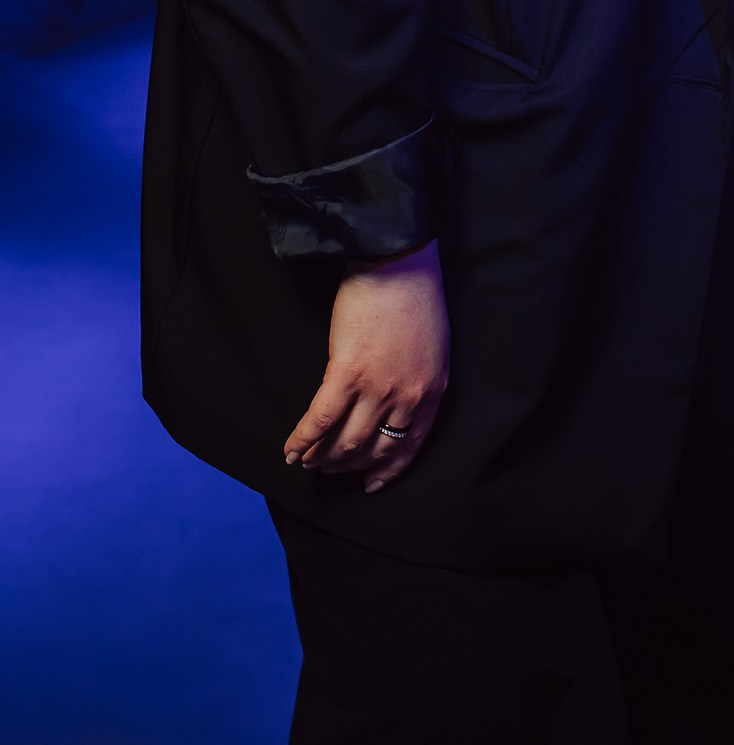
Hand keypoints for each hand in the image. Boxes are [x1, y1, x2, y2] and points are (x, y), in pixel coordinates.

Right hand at [283, 239, 449, 493]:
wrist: (397, 260)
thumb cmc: (415, 294)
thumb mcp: (432, 346)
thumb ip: (415, 380)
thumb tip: (389, 404)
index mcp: (432, 390)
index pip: (409, 446)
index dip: (386, 469)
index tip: (371, 484)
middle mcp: (407, 396)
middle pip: (373, 448)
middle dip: (348, 466)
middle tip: (328, 470)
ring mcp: (377, 387)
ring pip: (345, 442)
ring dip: (323, 458)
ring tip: (307, 462)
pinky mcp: (346, 372)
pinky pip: (320, 419)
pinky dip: (303, 440)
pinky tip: (290, 451)